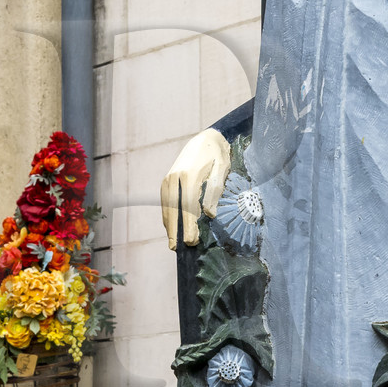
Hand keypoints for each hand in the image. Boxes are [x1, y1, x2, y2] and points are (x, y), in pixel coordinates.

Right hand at [160, 129, 230, 248]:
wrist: (205, 138)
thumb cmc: (217, 156)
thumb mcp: (222, 171)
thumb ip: (215, 191)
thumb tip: (209, 214)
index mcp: (189, 175)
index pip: (188, 206)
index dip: (189, 225)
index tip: (191, 240)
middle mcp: (174, 178)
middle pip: (173, 209)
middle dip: (176, 230)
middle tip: (177, 248)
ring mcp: (168, 179)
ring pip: (166, 207)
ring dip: (169, 225)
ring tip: (173, 243)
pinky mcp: (166, 180)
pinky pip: (165, 202)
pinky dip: (167, 216)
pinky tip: (171, 227)